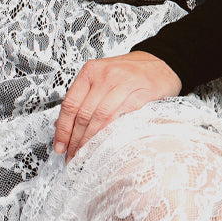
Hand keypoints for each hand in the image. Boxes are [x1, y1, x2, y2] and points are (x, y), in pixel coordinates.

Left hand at [53, 51, 182, 160]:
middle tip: (72, 157)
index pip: (69, 105)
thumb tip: (61, 126)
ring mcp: (124, 83)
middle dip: (75, 140)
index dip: (62, 130)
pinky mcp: (142, 93)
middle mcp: (105, 75)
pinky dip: (111, 134)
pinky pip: (122, 117)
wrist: (161, 63)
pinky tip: (106, 146)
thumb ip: (82, 99)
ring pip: (100, 118)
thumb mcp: (101, 79)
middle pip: (84, 114)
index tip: (59, 147)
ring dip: (91, 141)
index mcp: (90, 71)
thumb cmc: (128, 74)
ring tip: (86, 155)